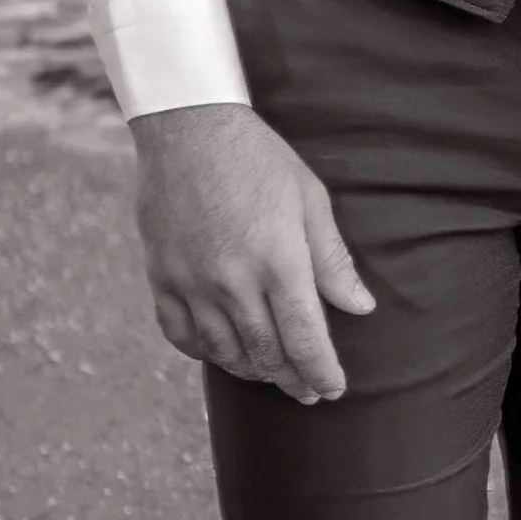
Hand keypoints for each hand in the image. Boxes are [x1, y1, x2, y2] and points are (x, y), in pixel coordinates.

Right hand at [131, 102, 374, 403]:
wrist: (188, 127)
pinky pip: (180, 334)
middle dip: (292, 379)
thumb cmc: (258, 158)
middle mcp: (233, 281)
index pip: (305, 339)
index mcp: (279, 261)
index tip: (332, 389)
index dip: (321, 372)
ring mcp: (192, 283)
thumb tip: (360, 307)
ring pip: (224, 351)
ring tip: (270, 373)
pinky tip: (221, 352)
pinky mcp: (161, 277)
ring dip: (251, 370)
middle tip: (307, 392)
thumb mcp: (309, 200)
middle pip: (267, 353)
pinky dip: (203, 352)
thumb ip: (332, 260)